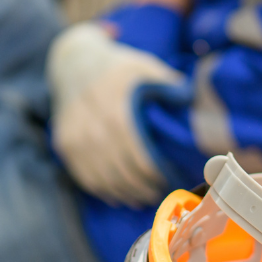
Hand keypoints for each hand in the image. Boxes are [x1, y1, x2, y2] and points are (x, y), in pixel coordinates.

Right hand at [48, 23, 183, 206]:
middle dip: (144, 188)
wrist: (73, 63)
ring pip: (104, 180)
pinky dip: (103, 190)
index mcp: (117, 113)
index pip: (140, 158)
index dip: (156, 175)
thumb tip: (197, 102)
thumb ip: (171, 85)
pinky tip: (118, 195)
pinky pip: (85, 177)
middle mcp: (93, 130)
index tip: (170, 179)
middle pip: (123, 173)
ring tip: (142, 198)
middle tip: (160, 193)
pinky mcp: (65, 145)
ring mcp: (76, 139)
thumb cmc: (117, 67)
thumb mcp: (145, 66)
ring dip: (125, 194)